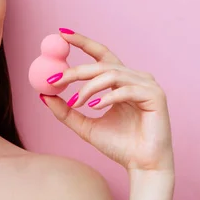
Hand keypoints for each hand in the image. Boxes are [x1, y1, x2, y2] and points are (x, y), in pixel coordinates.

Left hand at [40, 29, 173, 172]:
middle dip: (76, 70)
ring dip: (89, 87)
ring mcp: (147, 85)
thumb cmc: (118, 145)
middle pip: (101, 64)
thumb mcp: (84, 125)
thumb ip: (66, 110)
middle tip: (55, 78)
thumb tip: (43, 94)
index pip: (100, 54)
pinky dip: (107, 96)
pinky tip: (94, 106)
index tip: (61, 33)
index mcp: (120, 80)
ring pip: (111, 74)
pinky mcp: (156, 96)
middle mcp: (135, 78)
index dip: (82, 41)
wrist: (141, 166)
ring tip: (77, 102)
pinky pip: (126, 89)